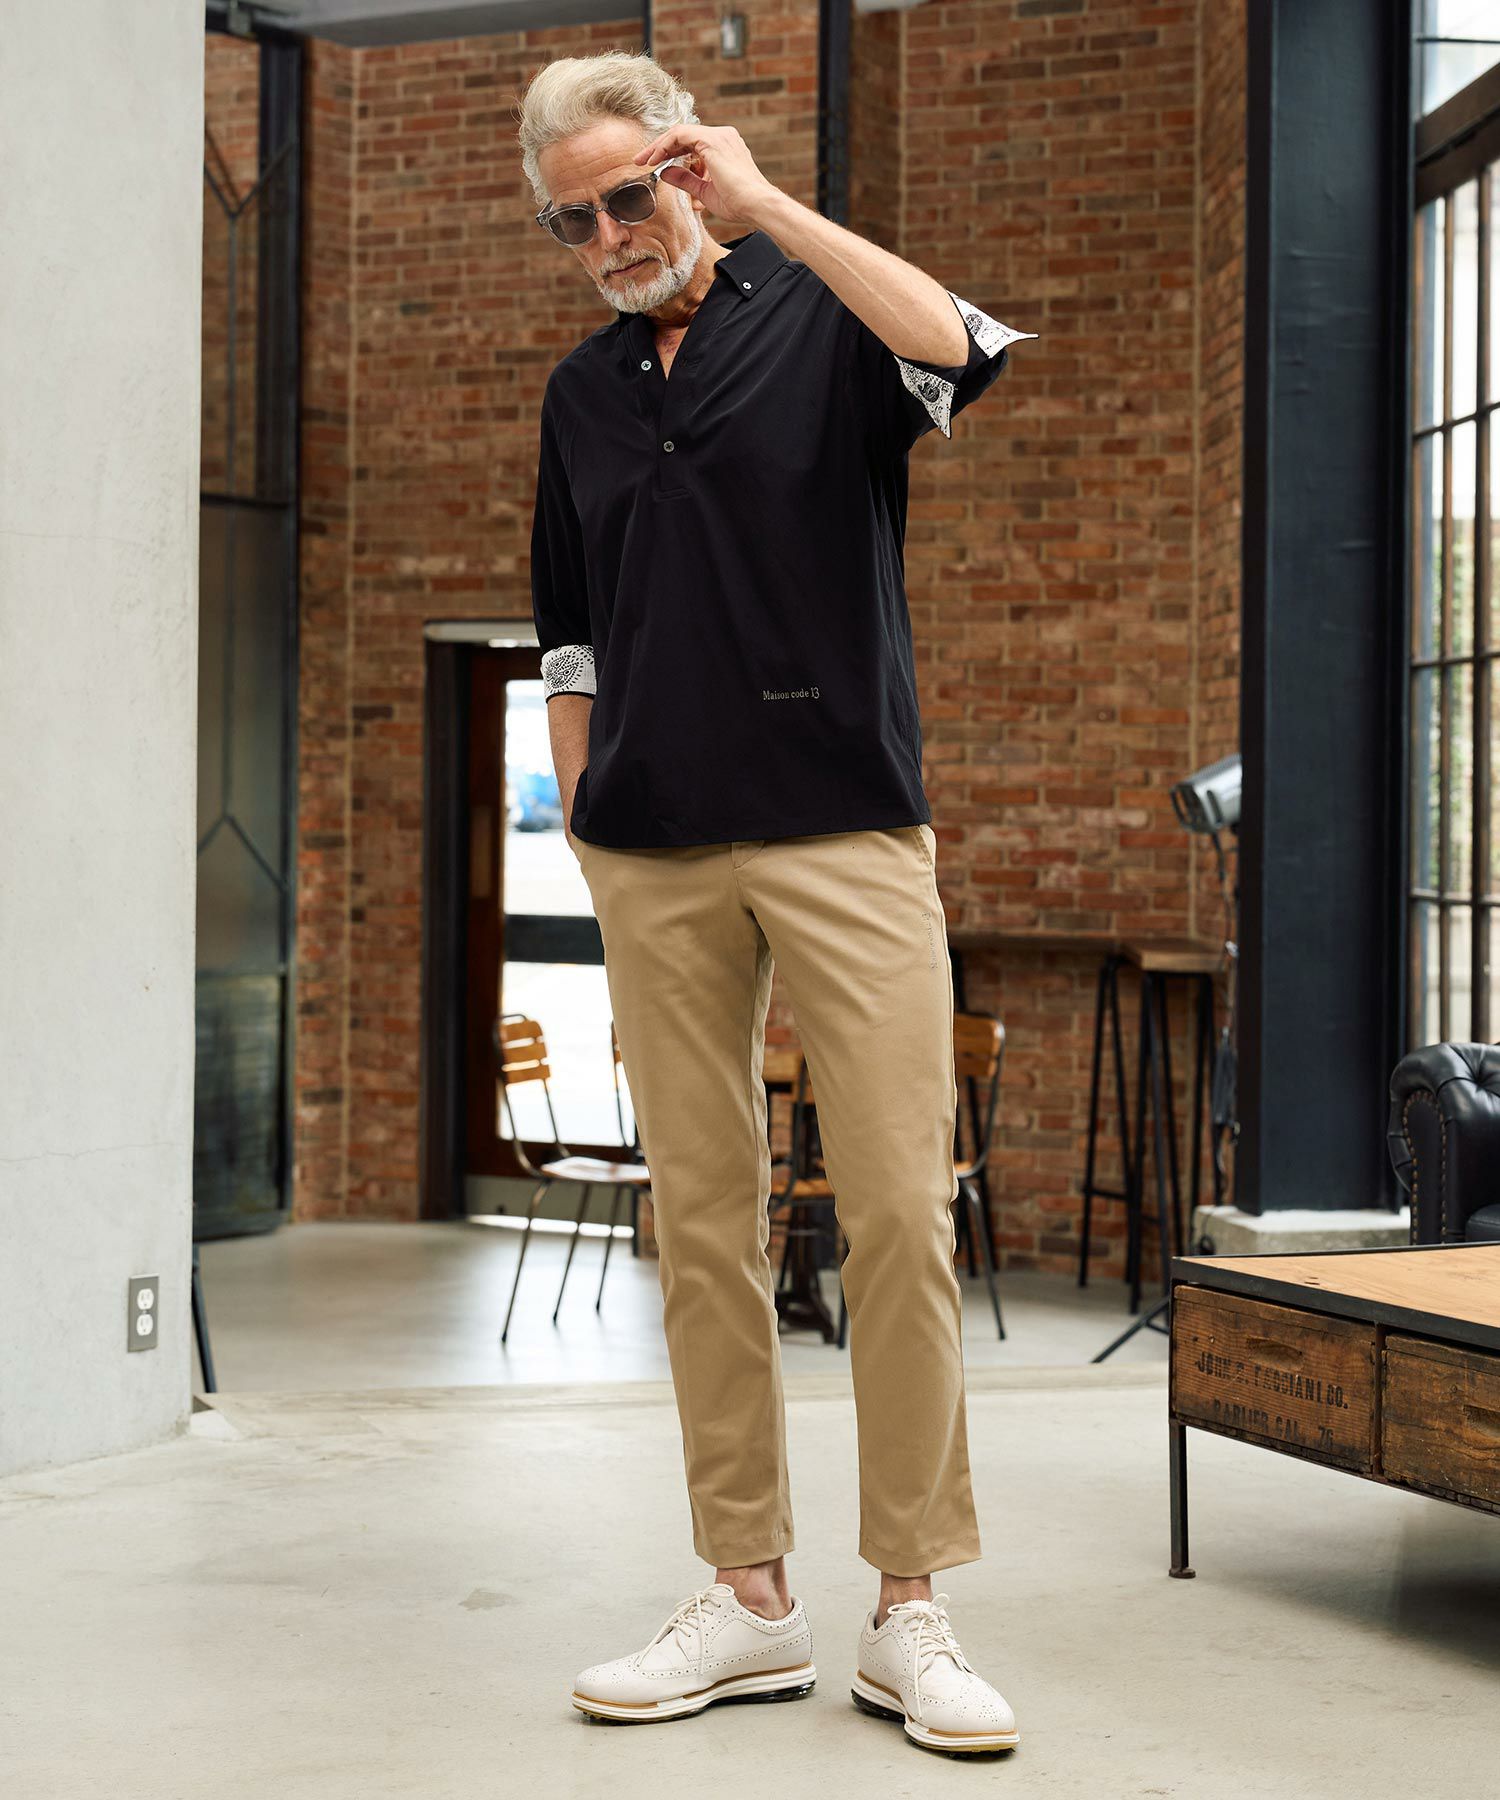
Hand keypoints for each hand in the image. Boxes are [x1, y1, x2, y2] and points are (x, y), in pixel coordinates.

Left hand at [631, 123, 779, 225]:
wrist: (756, 205)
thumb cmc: (738, 203)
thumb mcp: (705, 191)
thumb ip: (686, 180)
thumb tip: (665, 173)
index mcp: (724, 147)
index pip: (690, 143)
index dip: (670, 152)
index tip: (652, 165)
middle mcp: (722, 136)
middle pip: (682, 135)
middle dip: (659, 147)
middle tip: (640, 160)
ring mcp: (718, 136)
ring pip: (679, 133)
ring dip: (659, 146)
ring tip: (643, 161)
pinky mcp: (711, 140)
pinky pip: (680, 135)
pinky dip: (665, 146)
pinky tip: (654, 160)